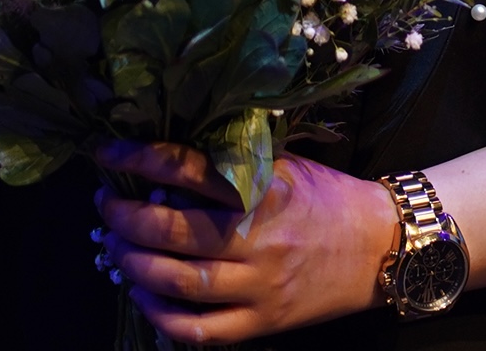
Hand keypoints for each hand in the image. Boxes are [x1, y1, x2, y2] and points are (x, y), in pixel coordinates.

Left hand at [95, 142, 394, 341]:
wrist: (379, 246)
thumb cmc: (327, 197)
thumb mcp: (285, 165)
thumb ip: (235, 162)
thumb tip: (166, 161)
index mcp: (264, 188)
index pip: (188, 170)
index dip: (139, 160)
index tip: (106, 155)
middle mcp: (259, 237)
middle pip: (173, 230)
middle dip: (126, 217)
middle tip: (107, 206)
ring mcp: (260, 285)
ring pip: (178, 281)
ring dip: (134, 264)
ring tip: (117, 248)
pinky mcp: (263, 323)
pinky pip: (199, 330)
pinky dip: (161, 316)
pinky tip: (144, 295)